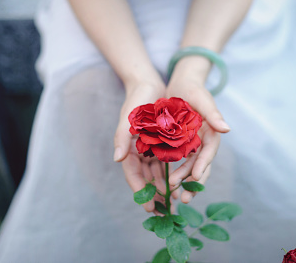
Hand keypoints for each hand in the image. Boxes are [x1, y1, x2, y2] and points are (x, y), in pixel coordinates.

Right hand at [114, 80, 177, 212]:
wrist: (149, 84)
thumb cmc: (136, 100)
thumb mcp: (128, 118)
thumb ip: (121, 138)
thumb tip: (117, 159)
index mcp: (127, 148)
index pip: (132, 174)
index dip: (140, 191)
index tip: (148, 206)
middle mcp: (137, 151)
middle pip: (144, 178)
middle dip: (152, 195)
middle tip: (162, 211)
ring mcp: (149, 148)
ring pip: (155, 173)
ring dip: (162, 187)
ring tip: (172, 202)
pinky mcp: (160, 143)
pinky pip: (164, 162)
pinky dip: (169, 173)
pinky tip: (178, 184)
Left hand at [166, 57, 229, 202]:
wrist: (181, 83)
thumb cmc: (193, 88)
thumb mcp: (202, 99)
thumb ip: (213, 114)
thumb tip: (227, 130)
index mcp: (211, 133)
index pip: (208, 153)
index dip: (203, 166)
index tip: (195, 178)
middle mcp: (203, 141)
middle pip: (199, 165)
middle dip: (192, 182)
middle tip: (184, 198)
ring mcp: (192, 144)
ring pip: (188, 166)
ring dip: (181, 180)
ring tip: (171, 192)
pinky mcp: (180, 143)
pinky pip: (177, 160)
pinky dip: (173, 170)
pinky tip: (164, 182)